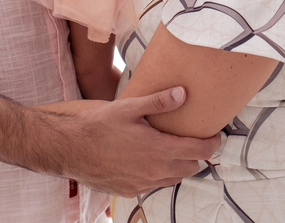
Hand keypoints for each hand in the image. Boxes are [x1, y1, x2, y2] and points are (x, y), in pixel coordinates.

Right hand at [58, 87, 220, 196]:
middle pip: (191, 168)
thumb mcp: (129, 107)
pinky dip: (159, 174)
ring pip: (173, 179)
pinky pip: (153, 185)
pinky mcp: (129, 190)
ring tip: (172, 149)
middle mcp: (154, 171)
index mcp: (159, 150)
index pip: (200, 152)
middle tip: (192, 139)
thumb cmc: (97, 125)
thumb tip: (184, 93)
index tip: (215, 135)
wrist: (68, 148)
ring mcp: (141, 184)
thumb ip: (159, 101)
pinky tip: (149, 160)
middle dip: (196, 155)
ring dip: (178, 166)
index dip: (212, 143)